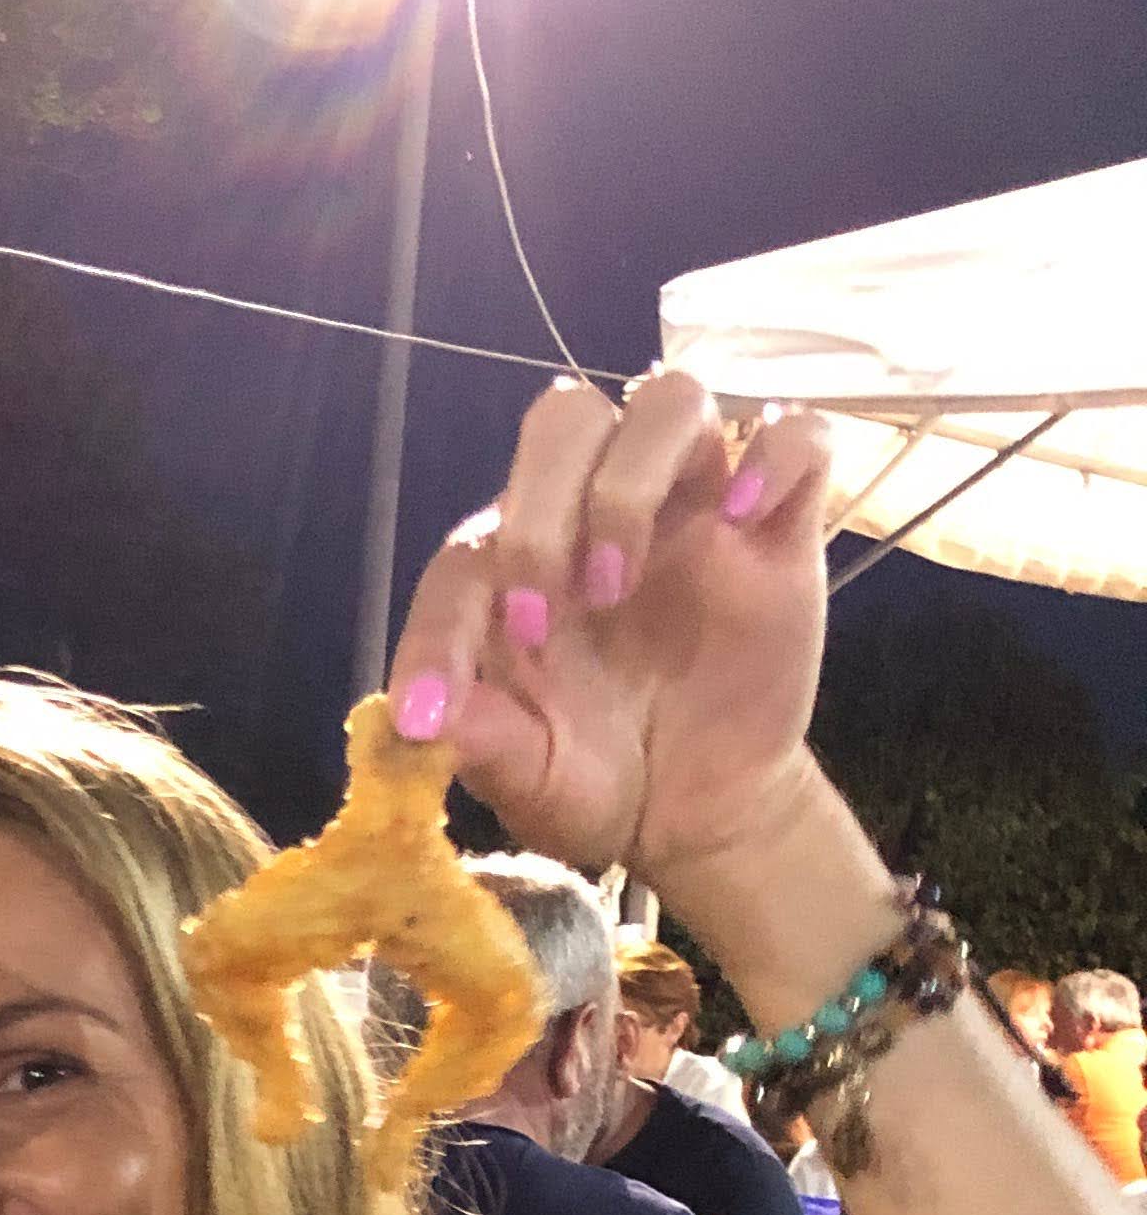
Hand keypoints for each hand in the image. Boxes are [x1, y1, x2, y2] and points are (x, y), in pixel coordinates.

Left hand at [386, 372, 835, 900]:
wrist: (698, 814)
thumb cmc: (595, 781)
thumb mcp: (527, 779)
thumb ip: (478, 740)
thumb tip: (417, 724)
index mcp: (517, 571)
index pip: (468, 549)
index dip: (442, 626)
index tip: (434, 712)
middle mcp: (598, 516)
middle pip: (566, 419)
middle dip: (545, 503)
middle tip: (558, 609)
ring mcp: (693, 512)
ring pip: (671, 400)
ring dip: (637, 474)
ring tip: (626, 580)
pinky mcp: (778, 531)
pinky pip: (798, 434)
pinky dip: (776, 454)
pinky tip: (747, 522)